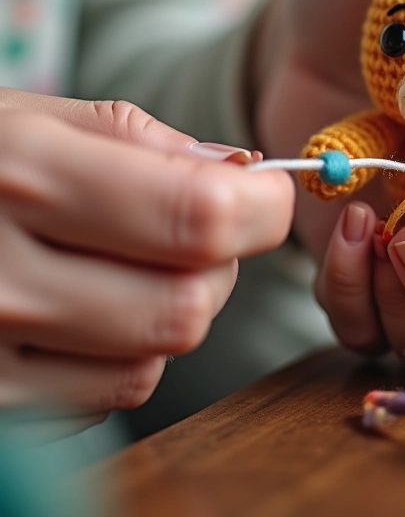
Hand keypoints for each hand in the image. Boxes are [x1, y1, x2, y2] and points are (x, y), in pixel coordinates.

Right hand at [0, 89, 293, 435]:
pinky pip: (103, 398)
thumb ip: (143, 141)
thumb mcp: (32, 118)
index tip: (268, 195)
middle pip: (187, 306)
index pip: (197, 218)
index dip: (260, 209)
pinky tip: (77, 310)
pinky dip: (117, 352)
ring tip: (116, 264)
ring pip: (152, 360)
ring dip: (165, 309)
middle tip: (190, 228)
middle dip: (216, 264)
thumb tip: (240, 174)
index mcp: (20, 178)